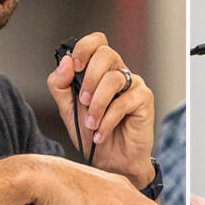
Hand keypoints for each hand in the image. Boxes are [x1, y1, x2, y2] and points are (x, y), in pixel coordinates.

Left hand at [47, 33, 154, 187]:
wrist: (109, 162)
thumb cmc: (92, 134)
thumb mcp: (67, 109)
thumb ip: (60, 85)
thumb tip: (64, 63)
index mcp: (100, 70)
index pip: (96, 42)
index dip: (84, 48)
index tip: (73, 66)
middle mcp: (118, 72)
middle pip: (105, 53)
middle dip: (89, 79)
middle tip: (82, 102)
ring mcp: (134, 84)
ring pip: (113, 78)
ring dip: (97, 105)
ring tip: (91, 124)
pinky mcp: (144, 99)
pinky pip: (124, 101)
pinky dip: (108, 120)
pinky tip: (101, 133)